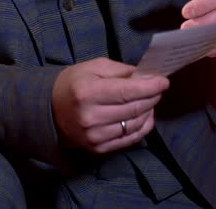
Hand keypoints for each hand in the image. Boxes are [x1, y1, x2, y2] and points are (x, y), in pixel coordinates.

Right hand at [51, 58, 168, 153]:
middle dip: (152, 97)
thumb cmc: (74, 83)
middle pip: (133, 109)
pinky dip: (142, 127)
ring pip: (134, 125)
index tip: (164, 81)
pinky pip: (129, 139)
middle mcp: (91, 117)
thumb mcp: (94, 67)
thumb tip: (147, 76)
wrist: (51, 109)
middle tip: (158, 89)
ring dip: (148, 111)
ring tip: (150, 100)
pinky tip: (145, 116)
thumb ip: (121, 70)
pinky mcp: (98, 148)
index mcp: (88, 93)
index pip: (127, 92)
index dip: (150, 87)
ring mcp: (94, 136)